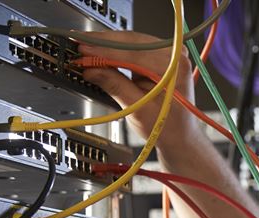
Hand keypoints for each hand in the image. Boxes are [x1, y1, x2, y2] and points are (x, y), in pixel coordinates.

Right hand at [79, 31, 200, 153]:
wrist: (178, 134)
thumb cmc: (166, 126)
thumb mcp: (138, 110)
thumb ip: (115, 86)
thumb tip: (92, 70)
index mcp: (175, 68)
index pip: (134, 54)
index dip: (105, 51)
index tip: (84, 50)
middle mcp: (175, 56)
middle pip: (132, 42)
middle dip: (103, 44)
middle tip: (79, 45)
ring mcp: (168, 54)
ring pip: (131, 42)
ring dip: (107, 45)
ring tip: (85, 47)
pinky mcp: (159, 56)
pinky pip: (134, 47)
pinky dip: (116, 50)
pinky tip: (100, 50)